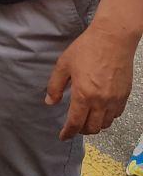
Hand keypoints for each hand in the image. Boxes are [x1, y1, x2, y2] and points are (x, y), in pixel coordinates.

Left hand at [45, 19, 136, 139]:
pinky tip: (100, 110)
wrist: (113, 38)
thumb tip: (50, 102)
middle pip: (92, 128)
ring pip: (105, 124)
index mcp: (83, 94)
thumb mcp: (64, 64)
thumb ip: (55, 85)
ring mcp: (115, 99)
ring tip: (87, 119)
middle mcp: (101, 101)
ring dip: (95, 125)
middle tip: (74, 126)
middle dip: (81, 130)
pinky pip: (116, 115)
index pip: (75, 123)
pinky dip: (107, 117)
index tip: (63, 137)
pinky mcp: (124, 95)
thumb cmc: (87, 48)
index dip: (68, 133)